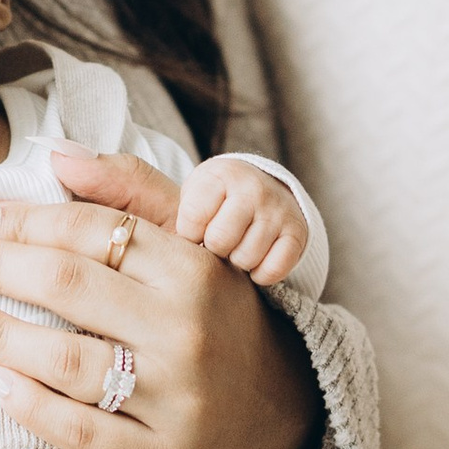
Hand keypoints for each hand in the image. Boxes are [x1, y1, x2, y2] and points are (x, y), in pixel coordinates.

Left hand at [0, 150, 314, 448]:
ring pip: (64, 360)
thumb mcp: (192, 239)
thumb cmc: (213, 309)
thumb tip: (54, 152)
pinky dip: (21, 401)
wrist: (276, 408)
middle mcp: (187, 331)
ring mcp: (176, 399)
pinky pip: (75, 430)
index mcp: (194, 268)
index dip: (18, 218)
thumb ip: (128, 188)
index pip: (89, 230)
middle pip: (67, 286)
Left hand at [175, 155, 308, 289]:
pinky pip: (273, 269)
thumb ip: (175, 215)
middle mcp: (253, 189)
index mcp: (221, 175)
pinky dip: (260, 274)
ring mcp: (278, 211)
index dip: (189, 233)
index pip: (193, 218)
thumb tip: (151, 247)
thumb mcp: (194, 193)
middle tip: (216, 242)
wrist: (264, 189)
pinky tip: (254, 261)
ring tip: (235, 248)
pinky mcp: (297, 234)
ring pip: (246, 258)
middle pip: (219, 240)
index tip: (195, 229)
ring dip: (236, 261)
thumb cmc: (217, 199)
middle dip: (213, 249)